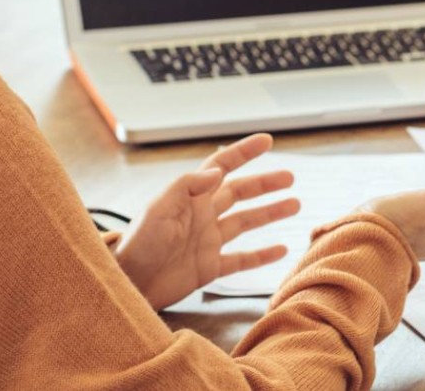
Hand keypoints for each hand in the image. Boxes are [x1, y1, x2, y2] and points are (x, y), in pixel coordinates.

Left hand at [114, 134, 300, 309]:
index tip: (266, 141)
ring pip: (246, 222)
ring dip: (269, 213)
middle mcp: (202, 215)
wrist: (129, 283)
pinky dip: (261, 255)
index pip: (222, 166)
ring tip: (294, 204)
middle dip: (265, 184)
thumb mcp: (159, 209)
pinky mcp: (209, 267)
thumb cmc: (138, 244)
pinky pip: (241, 259)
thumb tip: (218, 170)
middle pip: (240, 193)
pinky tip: (280, 249)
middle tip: (290, 177)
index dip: (244, 152)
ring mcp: (208, 241)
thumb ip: (187, 186)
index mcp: (190, 197)